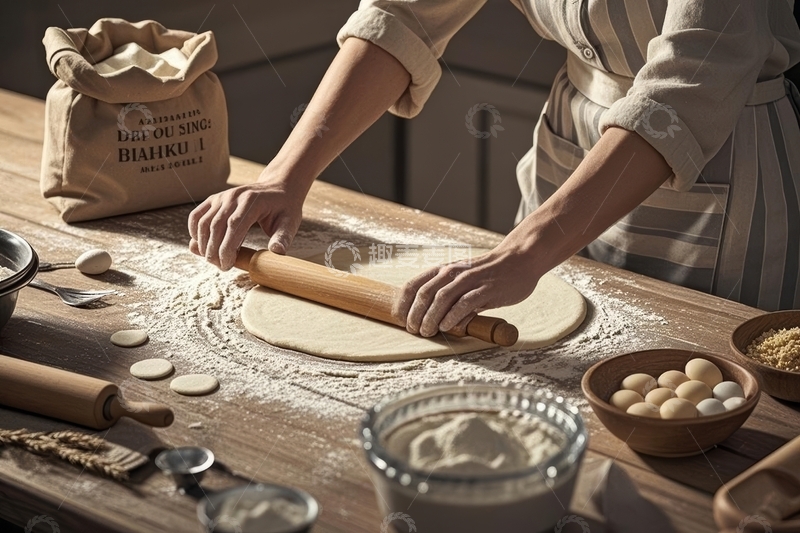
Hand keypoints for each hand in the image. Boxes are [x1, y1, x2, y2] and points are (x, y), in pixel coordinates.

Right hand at [188, 170, 303, 269]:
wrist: (278, 188)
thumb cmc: (284, 209)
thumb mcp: (290, 223)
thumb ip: (283, 238)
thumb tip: (277, 252)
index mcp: (253, 202)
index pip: (234, 226)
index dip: (227, 248)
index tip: (227, 265)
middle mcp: (234, 196)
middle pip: (216, 226)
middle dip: (214, 250)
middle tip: (221, 267)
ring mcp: (222, 196)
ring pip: (204, 222)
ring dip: (204, 244)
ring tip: (214, 260)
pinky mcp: (215, 199)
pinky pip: (197, 215)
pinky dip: (194, 231)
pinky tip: (201, 246)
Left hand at [393, 243, 541, 337]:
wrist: (520, 260)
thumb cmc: (490, 273)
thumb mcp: (464, 278)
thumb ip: (449, 293)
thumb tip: (431, 316)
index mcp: (444, 269)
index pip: (414, 284)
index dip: (404, 304)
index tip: (400, 319)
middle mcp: (453, 272)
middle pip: (424, 294)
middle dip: (415, 315)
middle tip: (414, 331)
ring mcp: (470, 280)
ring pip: (441, 298)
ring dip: (430, 318)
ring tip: (427, 332)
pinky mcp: (486, 290)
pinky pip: (464, 303)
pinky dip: (452, 316)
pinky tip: (446, 327)